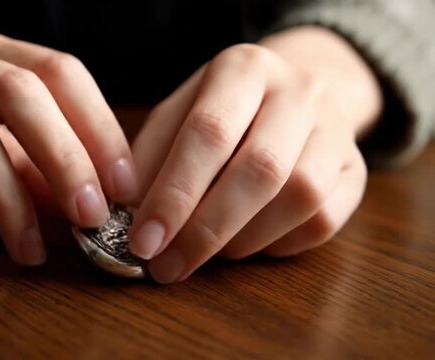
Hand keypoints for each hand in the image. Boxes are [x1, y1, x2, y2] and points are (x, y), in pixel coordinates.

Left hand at [128, 27, 381, 282]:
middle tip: (167, 266)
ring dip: (243, 240)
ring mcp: (336, 130)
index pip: (209, 132)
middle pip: (260, 168)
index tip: (143, 241)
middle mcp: (298, 91)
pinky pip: (323, 221)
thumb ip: (150, 159)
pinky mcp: (356, 170)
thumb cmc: (219, 113)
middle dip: (206, 229)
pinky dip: (276, 245)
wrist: (290, 97)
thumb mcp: (176, 118)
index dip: (174, 193)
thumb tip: (127, 216)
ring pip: (300, 197)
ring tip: (204, 254)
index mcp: (243, 68)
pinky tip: (244, 244)